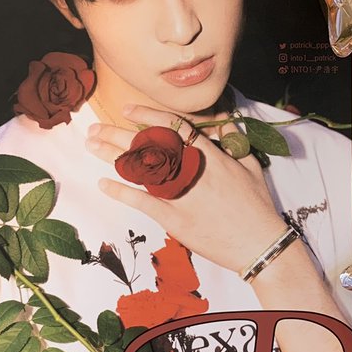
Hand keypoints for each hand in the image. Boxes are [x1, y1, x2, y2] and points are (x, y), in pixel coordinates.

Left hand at [88, 105, 287, 274]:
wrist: (259, 243)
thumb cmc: (257, 206)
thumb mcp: (250, 165)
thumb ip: (234, 140)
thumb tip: (224, 118)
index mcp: (209, 155)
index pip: (172, 127)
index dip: (146, 115)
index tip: (126, 108)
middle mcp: (191, 170)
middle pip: (147, 145)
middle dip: (117, 134)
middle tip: (95, 127)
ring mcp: (181, 194)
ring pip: (140, 169)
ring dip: (111, 156)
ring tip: (91, 146)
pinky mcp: (175, 219)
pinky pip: (142, 201)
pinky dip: (121, 192)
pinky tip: (103, 183)